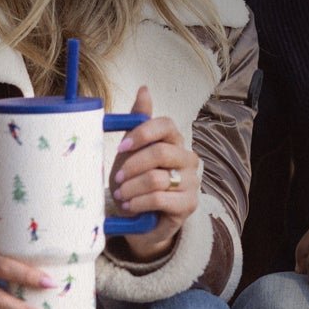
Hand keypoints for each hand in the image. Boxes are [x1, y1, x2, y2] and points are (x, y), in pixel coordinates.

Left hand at [110, 85, 199, 260]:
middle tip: (117, 178)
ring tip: (121, 196)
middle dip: (133, 166)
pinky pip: (159, 198)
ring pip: (157, 178)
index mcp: (175, 141)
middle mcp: (188, 158)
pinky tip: (130, 207)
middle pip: (161, 152)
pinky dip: (138, 202)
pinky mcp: (188, 204)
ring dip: (131, 188)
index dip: (142, 134)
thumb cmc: (137, 182)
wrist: (143, 220)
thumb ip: (139, 122)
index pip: (166, 125)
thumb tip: (144, 88)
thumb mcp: (132, 152)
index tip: (121, 147)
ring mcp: (192, 181)